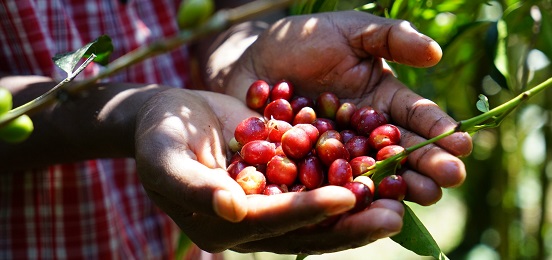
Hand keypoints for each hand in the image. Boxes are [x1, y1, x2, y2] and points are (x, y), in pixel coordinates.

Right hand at [134, 89, 403, 252]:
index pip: (270, 222)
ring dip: (359, 206)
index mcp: (223, 225)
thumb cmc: (158, 136)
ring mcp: (270, 202)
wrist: (168, 114)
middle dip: (349, 224)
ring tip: (399, 198)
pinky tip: (379, 170)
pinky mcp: (281, 179)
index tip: (344, 199)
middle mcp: (253, 221)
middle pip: (305, 228)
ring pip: (320, 211)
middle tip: (394, 216)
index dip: (307, 212)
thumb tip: (232, 211)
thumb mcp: (165, 159)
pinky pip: (319, 182)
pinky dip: (348, 177)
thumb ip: (195, 187)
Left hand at [225, 11, 472, 204]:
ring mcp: (338, 155)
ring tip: (423, 196)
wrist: (251, 61)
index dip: (439, 129)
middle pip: (401, 151)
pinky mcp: (307, 169)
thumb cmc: (303, 39)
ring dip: (397, 185)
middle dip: (427, 164)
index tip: (463, 142)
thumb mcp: (349, 30)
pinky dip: (347, 192)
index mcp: (382, 101)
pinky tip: (365, 202)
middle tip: (451, 177)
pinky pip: (328, 182)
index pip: (415, 117)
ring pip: (372, 173)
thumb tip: (435, 52)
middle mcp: (365, 133)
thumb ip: (389, 37)